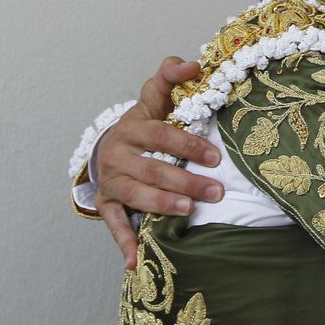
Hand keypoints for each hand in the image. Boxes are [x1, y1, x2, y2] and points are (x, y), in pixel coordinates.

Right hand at [94, 57, 224, 265]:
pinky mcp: (107, 203)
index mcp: (132, 127)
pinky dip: (125, 244)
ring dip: (162, 205)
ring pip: (138, 195)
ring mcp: (111, 181)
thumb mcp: (155, 99)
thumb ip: (171, 78)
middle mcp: (118, 154)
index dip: (188, 145)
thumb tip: (193, 63)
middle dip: (186, 181)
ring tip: (189, 211)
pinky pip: (115, 225)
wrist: (110, 149)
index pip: (161, 135)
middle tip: (216, 191)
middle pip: (154, 169)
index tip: (215, 156)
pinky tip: (137, 262)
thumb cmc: (144, 127)